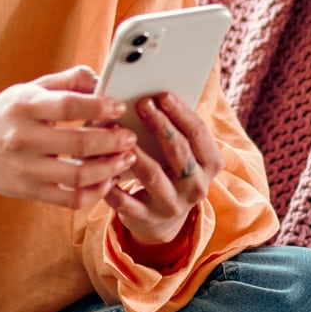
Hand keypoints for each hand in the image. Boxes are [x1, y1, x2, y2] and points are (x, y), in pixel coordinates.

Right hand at [0, 65, 139, 208]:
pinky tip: (106, 180)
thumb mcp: (28, 89)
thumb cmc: (4, 114)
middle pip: (79, 144)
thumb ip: (66, 82)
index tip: (119, 107)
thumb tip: (101, 78)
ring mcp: (25, 169)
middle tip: (130, 137)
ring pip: (78, 176)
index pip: (68, 106)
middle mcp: (23, 138)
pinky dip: (95, 193)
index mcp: (24, 106)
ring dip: (110, 169)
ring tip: (126, 159)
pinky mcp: (28, 192)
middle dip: (113, 141)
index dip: (99, 107)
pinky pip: (70, 199)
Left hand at [103, 90, 224, 251]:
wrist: (163, 216)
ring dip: (134, 150)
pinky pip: (125, 200)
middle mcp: (196, 186)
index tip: (162, 94)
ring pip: (152, 174)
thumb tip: (153, 94)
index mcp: (210, 164)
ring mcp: (171, 204)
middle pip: (179, 151)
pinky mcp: (146, 218)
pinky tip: (100, 164)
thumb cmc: (171, 169)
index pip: (198, 133)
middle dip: (160, 125)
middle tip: (141, 103)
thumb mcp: (184, 152)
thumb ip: (176, 127)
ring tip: (117, 130)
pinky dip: (112, 182)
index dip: (180, 112)